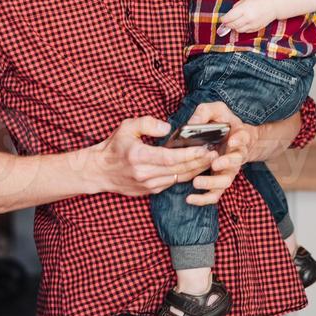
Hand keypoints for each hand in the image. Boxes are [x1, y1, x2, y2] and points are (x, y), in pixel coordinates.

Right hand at [88, 116, 215, 196]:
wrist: (100, 171)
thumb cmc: (114, 146)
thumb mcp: (127, 127)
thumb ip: (148, 123)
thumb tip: (168, 128)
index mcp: (139, 156)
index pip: (170, 157)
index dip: (189, 154)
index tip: (204, 148)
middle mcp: (144, 174)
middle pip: (178, 169)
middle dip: (199, 161)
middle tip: (215, 152)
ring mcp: (148, 185)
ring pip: (178, 179)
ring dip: (196, 170)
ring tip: (210, 159)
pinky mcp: (150, 191)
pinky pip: (172, 183)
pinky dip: (185, 175)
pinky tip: (195, 167)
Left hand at [183, 101, 258, 205]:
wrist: (234, 140)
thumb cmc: (224, 123)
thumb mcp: (217, 111)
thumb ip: (206, 112)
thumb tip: (192, 122)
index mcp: (239, 137)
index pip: (243, 138)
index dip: (239, 140)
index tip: (233, 140)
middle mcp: (237, 155)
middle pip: (236, 162)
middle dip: (226, 163)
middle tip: (214, 163)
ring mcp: (229, 170)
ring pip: (225, 181)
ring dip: (212, 183)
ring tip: (197, 182)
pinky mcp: (219, 181)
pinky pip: (215, 194)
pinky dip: (204, 199)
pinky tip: (190, 199)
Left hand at [217, 0, 275, 36]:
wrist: (273, 5)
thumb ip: (237, 6)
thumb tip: (230, 13)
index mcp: (244, 9)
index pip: (229, 17)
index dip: (223, 19)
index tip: (222, 18)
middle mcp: (248, 18)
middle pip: (232, 25)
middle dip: (227, 24)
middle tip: (225, 22)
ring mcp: (252, 24)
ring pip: (238, 30)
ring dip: (234, 27)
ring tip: (233, 22)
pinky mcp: (256, 28)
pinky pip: (245, 31)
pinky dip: (241, 29)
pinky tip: (241, 24)